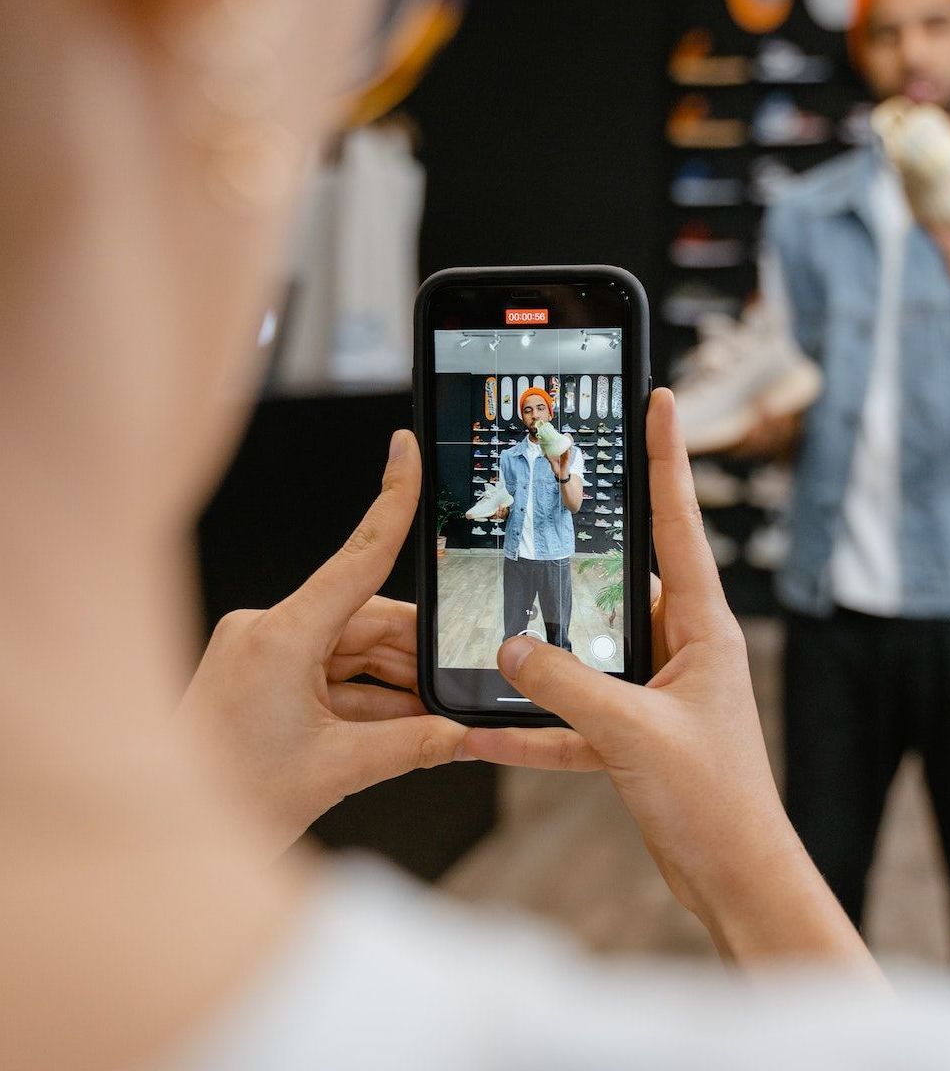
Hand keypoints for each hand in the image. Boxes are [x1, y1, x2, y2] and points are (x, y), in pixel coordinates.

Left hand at [179, 432, 466, 854]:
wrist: (156, 829)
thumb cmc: (226, 799)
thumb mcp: (336, 771)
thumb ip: (412, 745)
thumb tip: (461, 734)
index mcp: (280, 638)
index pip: (356, 557)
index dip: (392, 500)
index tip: (407, 452)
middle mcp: (269, 632)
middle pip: (368, 619)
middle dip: (417, 653)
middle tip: (460, 684)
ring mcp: (264, 653)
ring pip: (354, 649)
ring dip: (396, 682)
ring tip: (433, 717)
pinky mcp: (263, 675)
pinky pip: (332, 671)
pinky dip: (368, 696)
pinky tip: (403, 723)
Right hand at [463, 391, 872, 970]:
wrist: (736, 880)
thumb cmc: (716, 803)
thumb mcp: (634, 734)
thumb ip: (567, 686)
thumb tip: (509, 648)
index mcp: (703, 627)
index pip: (679, 523)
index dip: (667, 457)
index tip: (660, 399)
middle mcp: (683, 647)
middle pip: (624, 578)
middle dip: (581, 548)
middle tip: (541, 502)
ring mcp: (658, 691)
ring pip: (591, 649)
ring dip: (546, 648)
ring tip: (495, 622)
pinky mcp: (636, 733)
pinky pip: (576, 715)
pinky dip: (536, 723)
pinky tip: (484, 729)